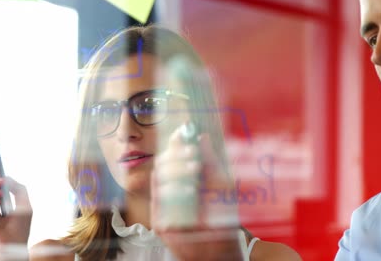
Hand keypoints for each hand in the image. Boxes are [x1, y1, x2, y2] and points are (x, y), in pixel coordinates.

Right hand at [151, 125, 242, 260]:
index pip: (173, 153)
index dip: (175, 141)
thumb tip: (202, 136)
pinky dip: (174, 191)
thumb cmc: (222, 217)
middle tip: (194, 154)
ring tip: (196, 172)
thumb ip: (211, 161)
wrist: (221, 249)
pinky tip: (190, 190)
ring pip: (159, 177)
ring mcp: (163, 204)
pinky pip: (159, 199)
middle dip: (176, 154)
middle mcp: (171, 188)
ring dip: (177, 170)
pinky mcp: (159, 220)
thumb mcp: (222, 185)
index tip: (184, 131)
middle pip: (162, 162)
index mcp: (183, 177)